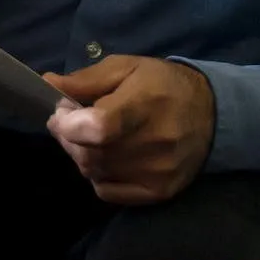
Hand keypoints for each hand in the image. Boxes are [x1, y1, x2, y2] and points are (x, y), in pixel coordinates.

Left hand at [43, 54, 216, 206]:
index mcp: (145, 104)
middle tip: (71, 123)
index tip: (60, 114)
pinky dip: (99, 175)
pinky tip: (108, 157)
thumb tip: (48, 84)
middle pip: (89, 154)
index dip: (68, 125)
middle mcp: (154, 143)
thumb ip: (86, 79)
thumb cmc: (164, 84)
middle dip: (69, 138)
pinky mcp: (159, 192)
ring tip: (91, 138)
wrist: (212, 113)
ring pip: (95, 173)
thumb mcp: (127, 68)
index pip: (98, 127)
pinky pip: (108, 191)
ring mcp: (157, 172)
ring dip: (82, 155)